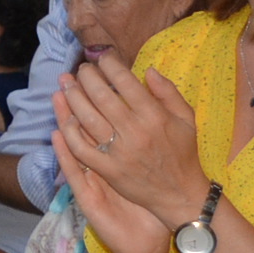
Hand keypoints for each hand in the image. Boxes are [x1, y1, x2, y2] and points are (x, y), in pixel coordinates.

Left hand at [52, 54, 197, 252]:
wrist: (180, 193)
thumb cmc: (183, 153)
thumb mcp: (186, 119)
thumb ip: (168, 92)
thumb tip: (148, 70)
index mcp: (155, 117)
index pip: (126, 82)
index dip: (110, 66)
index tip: (102, 58)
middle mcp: (135, 132)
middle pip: (102, 97)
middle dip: (87, 78)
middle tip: (81, 69)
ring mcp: (119, 152)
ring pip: (87, 119)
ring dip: (73, 98)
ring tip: (67, 85)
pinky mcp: (108, 170)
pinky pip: (81, 148)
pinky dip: (70, 132)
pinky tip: (67, 118)